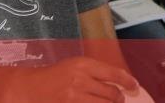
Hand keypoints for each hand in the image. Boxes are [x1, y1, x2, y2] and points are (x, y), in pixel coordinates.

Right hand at [2, 56, 136, 102]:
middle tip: (120, 99)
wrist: (29, 88)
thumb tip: (119, 81)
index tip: (135, 87)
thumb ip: (95, 72)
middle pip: (112, 93)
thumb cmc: (54, 76)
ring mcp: (74, 97)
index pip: (113, 74)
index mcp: (83, 65)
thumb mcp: (75, 66)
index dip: (128, 81)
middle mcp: (80, 80)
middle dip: (119, 98)